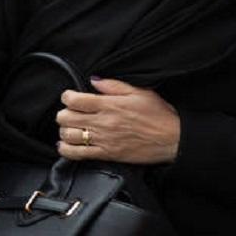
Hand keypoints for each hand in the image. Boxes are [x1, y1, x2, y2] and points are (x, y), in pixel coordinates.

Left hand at [55, 78, 179, 164]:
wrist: (172, 139)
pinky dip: (66, 150)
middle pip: (66, 117)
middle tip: (69, 112)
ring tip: (69, 127)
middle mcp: (103, 122)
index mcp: (109, 105)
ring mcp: (103, 140)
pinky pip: (78, 154)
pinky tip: (66, 144)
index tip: (70, 96)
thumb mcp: (139, 91)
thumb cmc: (159, 115)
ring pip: (69, 136)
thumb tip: (94, 81)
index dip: (67, 96)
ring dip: (64, 130)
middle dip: (63, 113)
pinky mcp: (107, 155)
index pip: (74, 100)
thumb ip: (113, 85)